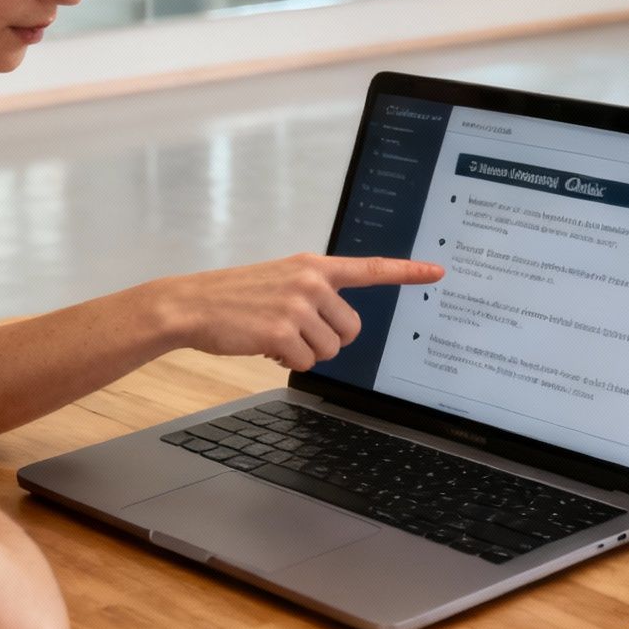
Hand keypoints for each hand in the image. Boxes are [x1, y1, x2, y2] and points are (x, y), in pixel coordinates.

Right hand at [153, 254, 444, 369]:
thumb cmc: (234, 297)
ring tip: (274, 335)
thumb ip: (313, 293)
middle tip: (296, 333)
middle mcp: (310, 281)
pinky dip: (286, 363)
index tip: (438, 272)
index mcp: (313, 265)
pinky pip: (304, 363)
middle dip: (328, 340)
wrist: (190, 304)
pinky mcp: (281, 330)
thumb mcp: (279, 280)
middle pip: (352, 330)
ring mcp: (297, 305)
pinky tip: (263, 345)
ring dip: (305, 353)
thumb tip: (337, 329)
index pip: (370, 268)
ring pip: (329, 350)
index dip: (407, 272)